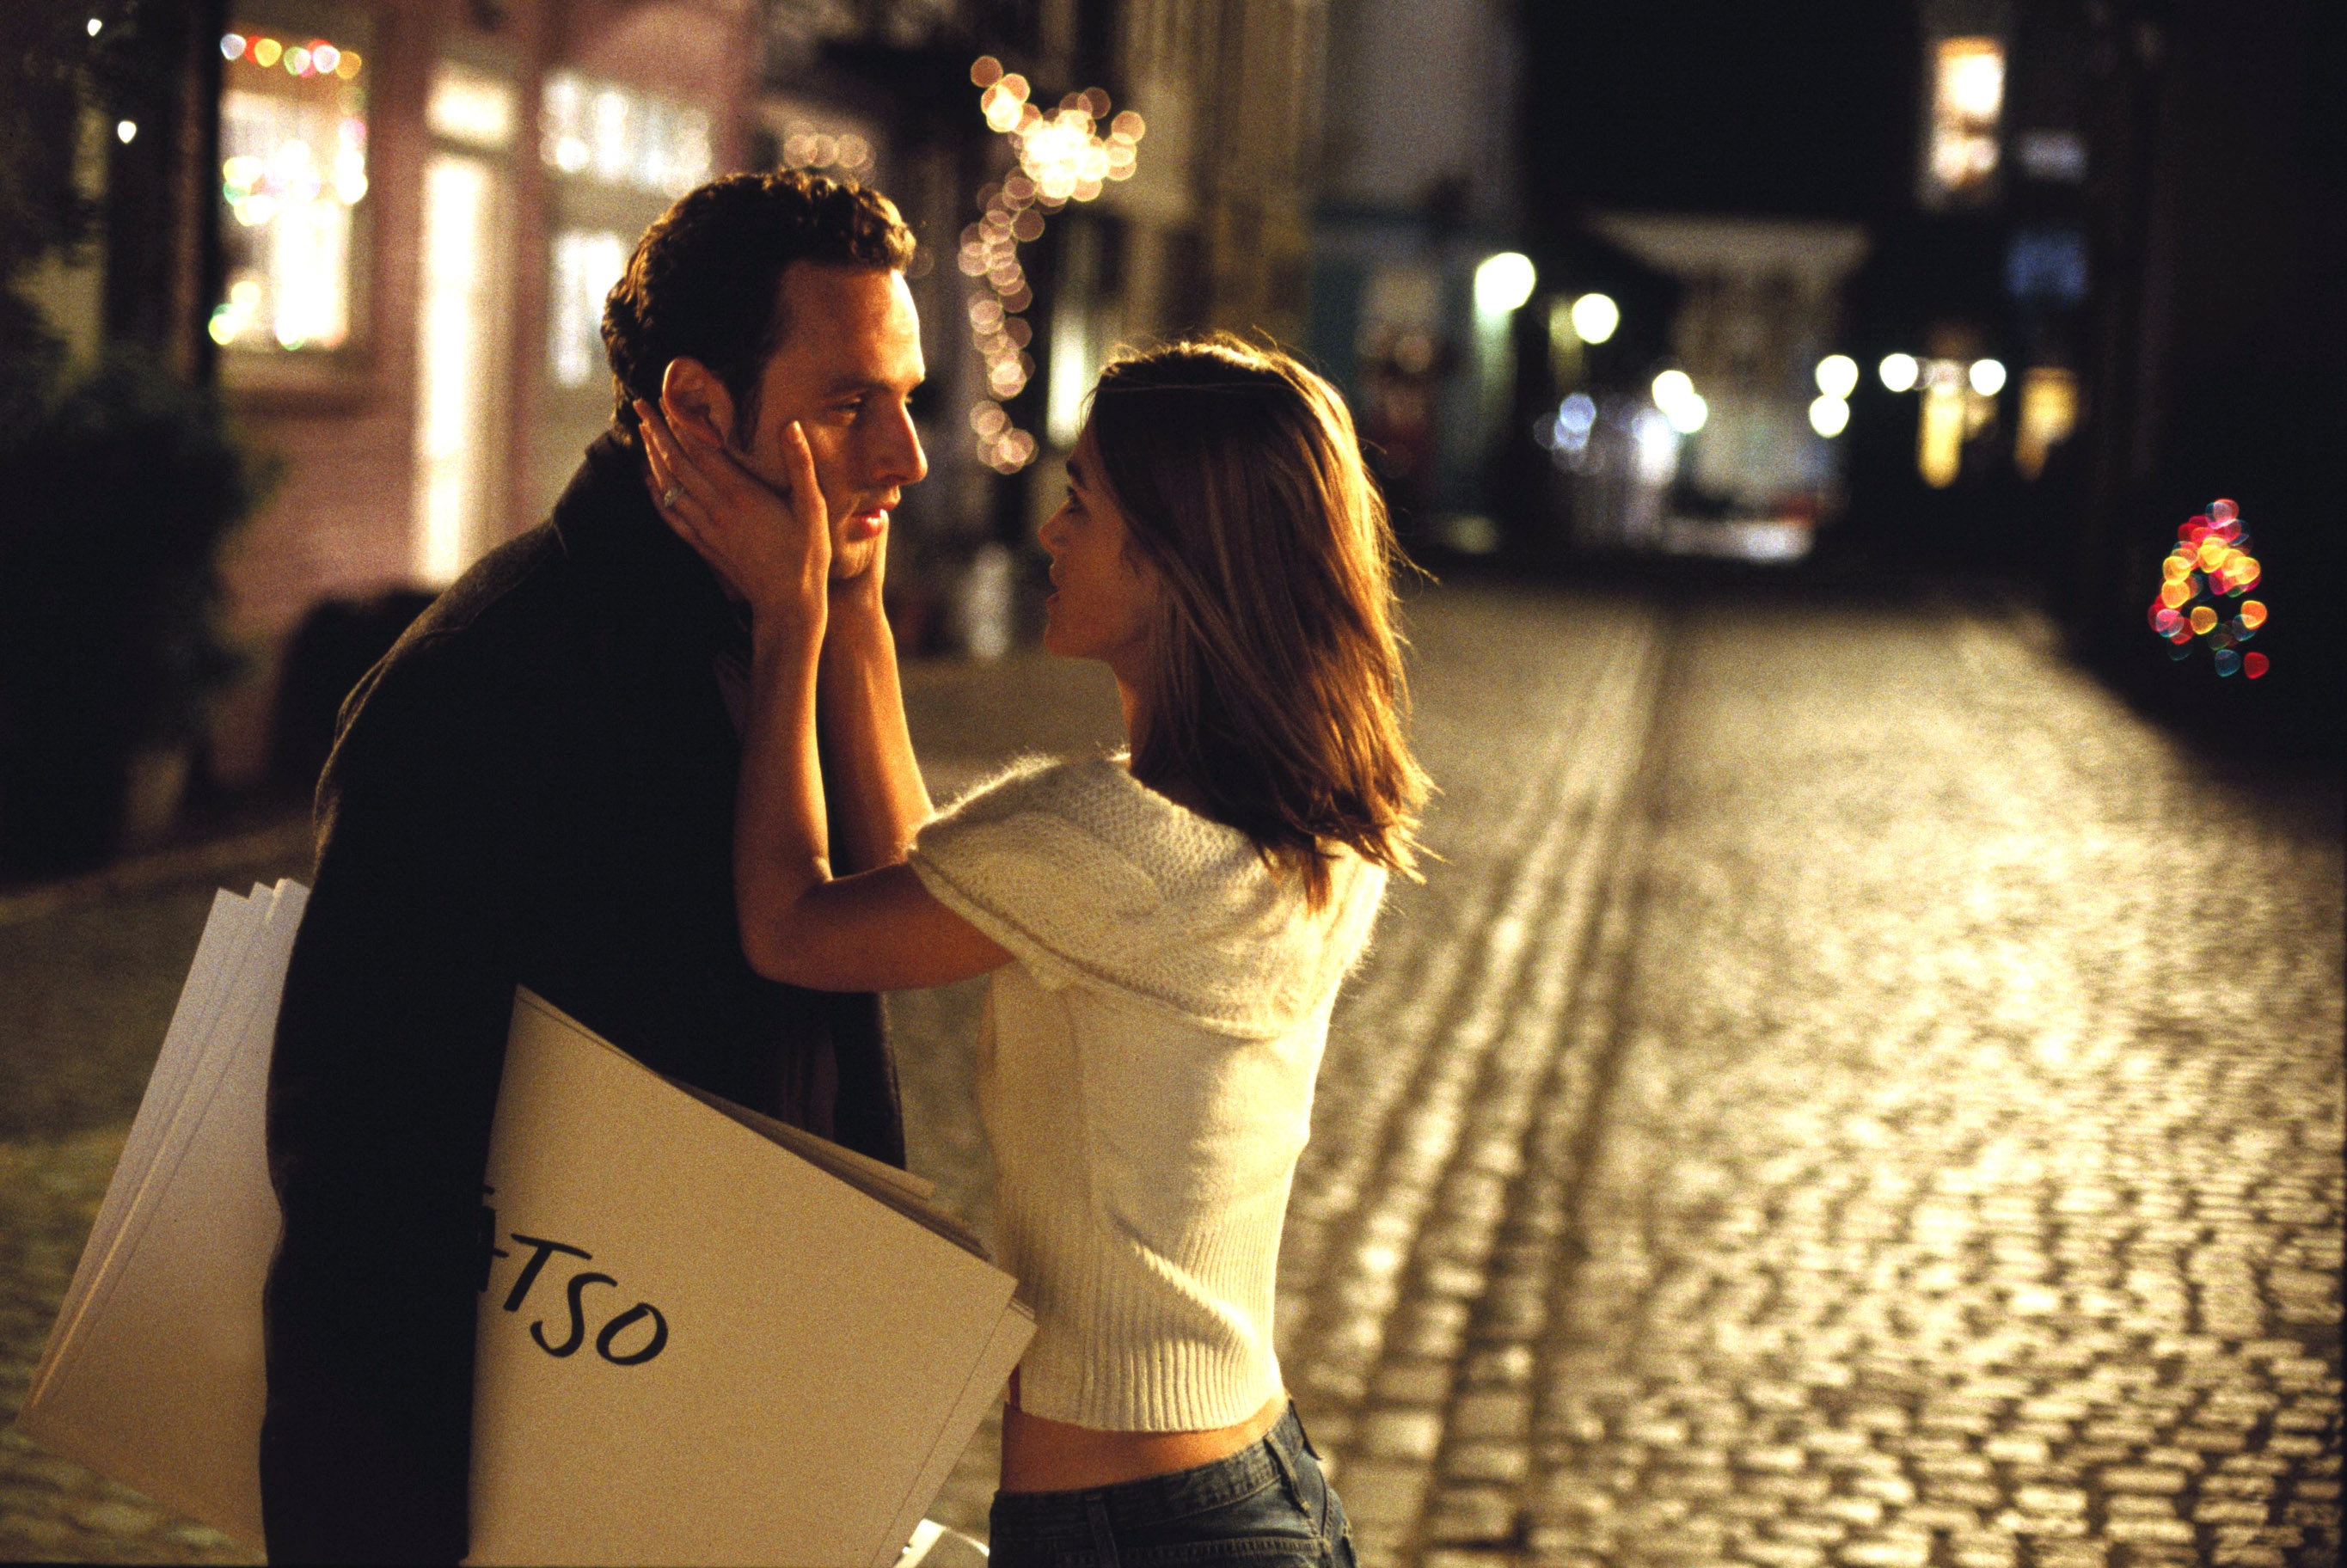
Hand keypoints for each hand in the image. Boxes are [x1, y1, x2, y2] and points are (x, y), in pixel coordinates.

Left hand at [636, 399, 828, 618]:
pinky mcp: (705, 546)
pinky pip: (672, 516)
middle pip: (677, 463)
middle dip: (656, 431)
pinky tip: (648, 481)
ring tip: (642, 433)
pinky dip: (656, 495)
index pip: (702, 450)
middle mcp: (718, 510)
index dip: (681, 423)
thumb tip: (791, 426)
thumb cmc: (807, 555)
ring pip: (670, 486)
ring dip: (653, 457)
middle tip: (639, 405)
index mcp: (743, 496)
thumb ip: (801, 465)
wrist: (789, 605)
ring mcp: (707, 529)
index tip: (667, 399)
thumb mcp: (813, 508)